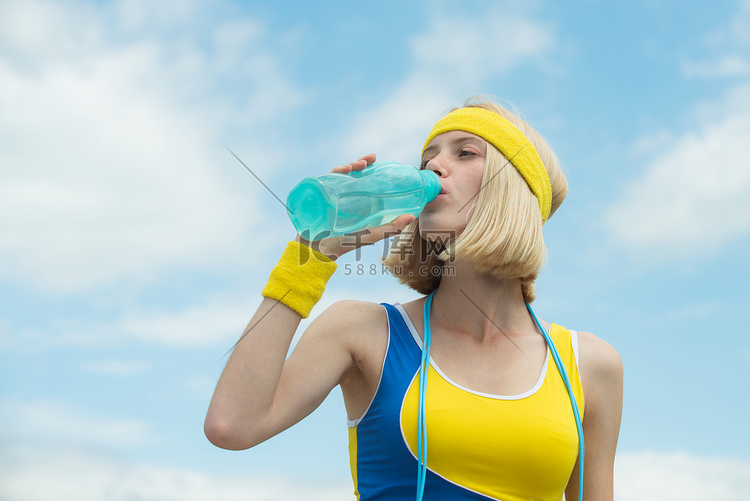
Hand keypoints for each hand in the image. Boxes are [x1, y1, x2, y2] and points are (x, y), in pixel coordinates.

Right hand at [294, 154, 415, 259]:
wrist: (316, 252)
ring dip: (351, 166)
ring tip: (360, 165)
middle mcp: (344, 198)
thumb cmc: (344, 245)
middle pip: (353, 175)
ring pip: (341, 175)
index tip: (380, 162)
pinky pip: (326, 180)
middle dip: (362, 164)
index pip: (364, 182)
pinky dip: (336, 172)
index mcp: (356, 204)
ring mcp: (331, 196)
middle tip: (372, 159)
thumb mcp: (371, 235)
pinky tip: (344, 170)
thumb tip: (412, 217)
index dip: (372, 170)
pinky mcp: (319, 196)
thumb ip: (391, 228)